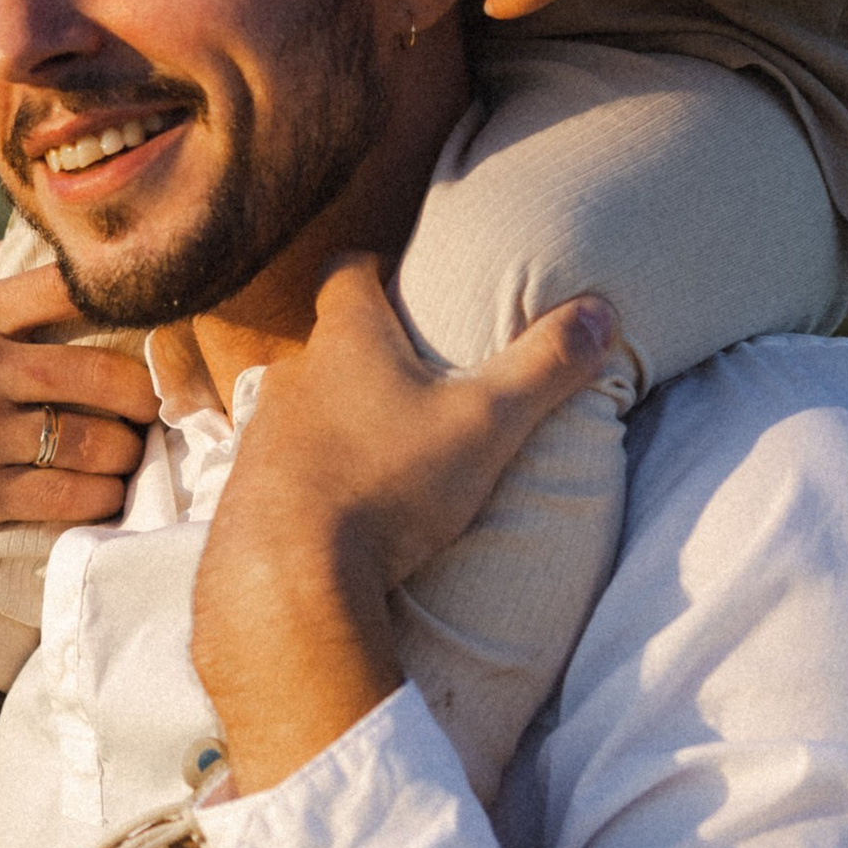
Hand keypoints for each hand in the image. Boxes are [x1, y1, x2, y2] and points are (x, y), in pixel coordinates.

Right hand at [0, 251, 158, 642]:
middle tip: (152, 412)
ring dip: (125, 457)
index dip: (125, 299)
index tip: (162, 319)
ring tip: (127, 459)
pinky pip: (70, 495)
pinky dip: (99, 500)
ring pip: (96, 441)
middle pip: (103, 374)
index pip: (65, 288)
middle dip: (142, 399)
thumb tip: (4, 245)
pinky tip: (101, 498)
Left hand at [190, 259, 618, 795]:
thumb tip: (603, 312)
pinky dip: (311, 482)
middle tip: (413, 379)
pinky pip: (280, 473)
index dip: (374, 269)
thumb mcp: (485, 423)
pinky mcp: (244, 495)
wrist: (285, 578)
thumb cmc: (388, 482)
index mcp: (346, 340)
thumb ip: (544, 367)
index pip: (346, 271)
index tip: (403, 281)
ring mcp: (260, 436)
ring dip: (336, 424)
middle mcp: (292, 376)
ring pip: (300, 411)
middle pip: (325, 344)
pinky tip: (343, 515)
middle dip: (364, 356)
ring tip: (383, 454)